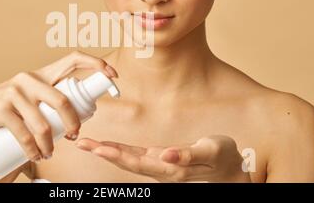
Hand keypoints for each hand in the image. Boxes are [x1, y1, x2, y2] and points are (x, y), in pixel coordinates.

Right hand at [0, 50, 117, 161]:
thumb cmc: (9, 109)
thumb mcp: (30, 98)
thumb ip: (49, 99)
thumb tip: (80, 114)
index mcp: (42, 74)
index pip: (73, 59)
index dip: (96, 63)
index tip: (113, 75)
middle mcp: (29, 78)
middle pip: (63, 100)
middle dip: (74, 122)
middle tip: (74, 137)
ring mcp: (14, 91)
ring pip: (43, 123)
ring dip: (50, 145)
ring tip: (49, 153)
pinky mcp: (1, 108)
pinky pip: (24, 134)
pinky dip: (33, 150)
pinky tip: (36, 156)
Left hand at [76, 135, 250, 182]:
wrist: (231, 170)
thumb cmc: (223, 159)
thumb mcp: (211, 152)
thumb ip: (189, 154)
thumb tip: (167, 154)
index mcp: (171, 167)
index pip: (137, 161)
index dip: (115, 154)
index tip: (97, 147)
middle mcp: (161, 167)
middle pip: (126, 161)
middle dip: (103, 152)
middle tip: (82, 143)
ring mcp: (160, 164)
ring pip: (129, 159)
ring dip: (108, 151)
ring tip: (89, 144)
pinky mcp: (162, 159)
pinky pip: (136, 155)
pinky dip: (120, 151)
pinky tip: (109, 147)